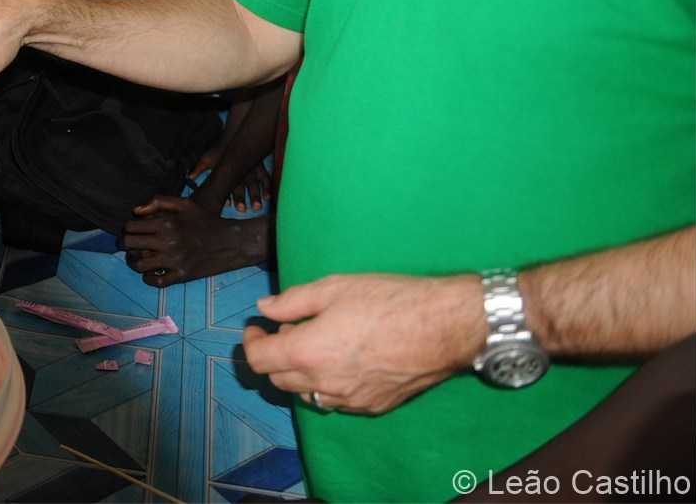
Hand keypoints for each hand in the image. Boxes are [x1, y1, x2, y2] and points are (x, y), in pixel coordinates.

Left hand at [119, 194, 267, 286]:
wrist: (230, 242)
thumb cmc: (206, 220)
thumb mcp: (185, 203)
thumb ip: (158, 201)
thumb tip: (135, 211)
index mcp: (167, 223)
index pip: (131, 227)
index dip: (125, 229)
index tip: (128, 231)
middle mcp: (168, 242)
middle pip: (131, 245)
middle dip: (123, 244)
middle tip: (124, 245)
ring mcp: (175, 260)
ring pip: (140, 266)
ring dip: (132, 262)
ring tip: (134, 258)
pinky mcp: (182, 275)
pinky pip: (157, 281)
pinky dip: (148, 278)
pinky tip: (149, 272)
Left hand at [188, 145, 271, 212]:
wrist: (233, 135)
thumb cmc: (218, 150)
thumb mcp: (207, 157)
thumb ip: (199, 167)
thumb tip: (189, 176)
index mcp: (226, 171)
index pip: (226, 185)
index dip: (226, 195)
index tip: (227, 204)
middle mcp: (239, 172)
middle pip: (240, 187)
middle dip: (241, 198)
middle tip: (242, 209)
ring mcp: (250, 170)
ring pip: (253, 184)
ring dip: (255, 196)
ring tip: (256, 207)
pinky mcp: (259, 167)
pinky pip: (265, 178)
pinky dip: (267, 187)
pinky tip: (268, 197)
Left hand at [241, 272, 484, 415]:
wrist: (444, 327)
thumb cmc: (388, 300)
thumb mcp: (333, 288)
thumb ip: (292, 301)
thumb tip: (264, 308)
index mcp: (307, 353)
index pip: (259, 360)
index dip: (251, 342)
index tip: (255, 327)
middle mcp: (324, 384)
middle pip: (279, 380)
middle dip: (274, 355)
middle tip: (288, 329)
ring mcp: (350, 400)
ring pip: (307, 394)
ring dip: (300, 372)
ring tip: (316, 343)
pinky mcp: (374, 407)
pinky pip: (336, 401)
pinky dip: (327, 384)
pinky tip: (342, 360)